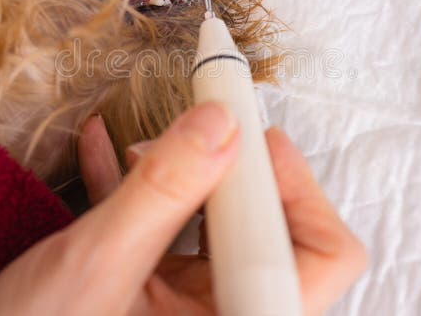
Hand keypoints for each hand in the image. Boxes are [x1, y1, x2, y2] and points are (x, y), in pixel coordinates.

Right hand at [81, 110, 367, 314]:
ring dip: (189, 176)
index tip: (245, 135)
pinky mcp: (157, 294)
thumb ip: (162, 193)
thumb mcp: (96, 268)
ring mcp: (192, 309)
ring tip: (142, 151)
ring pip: (224, 223)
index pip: (323, 257)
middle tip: (199, 126)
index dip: (298, 188)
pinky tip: (111, 151)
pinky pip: (171, 230)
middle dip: (233, 172)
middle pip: (275, 231)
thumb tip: (221, 124)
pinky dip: (148, 188)